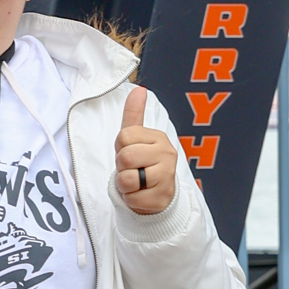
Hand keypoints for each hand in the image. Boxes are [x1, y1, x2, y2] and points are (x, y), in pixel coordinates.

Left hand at [115, 84, 176, 215]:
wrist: (156, 195)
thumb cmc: (142, 164)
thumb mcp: (136, 138)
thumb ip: (134, 113)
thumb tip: (139, 89)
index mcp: (158, 137)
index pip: (123, 137)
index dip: (120, 149)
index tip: (130, 154)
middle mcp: (167, 154)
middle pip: (125, 157)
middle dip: (121, 167)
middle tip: (132, 170)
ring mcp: (167, 176)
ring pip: (127, 179)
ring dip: (125, 185)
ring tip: (136, 183)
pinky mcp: (162, 197)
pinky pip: (132, 198)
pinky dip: (131, 199)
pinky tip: (142, 195)